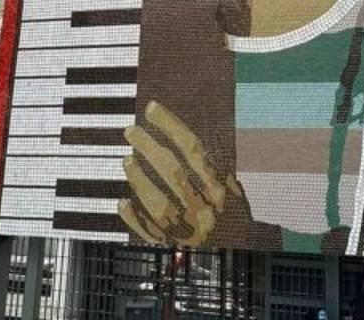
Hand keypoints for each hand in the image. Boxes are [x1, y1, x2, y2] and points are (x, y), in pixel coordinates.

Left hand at [118, 100, 245, 245]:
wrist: (240, 254)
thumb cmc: (232, 214)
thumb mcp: (231, 187)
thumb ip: (211, 166)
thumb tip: (181, 135)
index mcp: (221, 187)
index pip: (193, 149)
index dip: (171, 125)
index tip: (152, 109)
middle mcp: (206, 207)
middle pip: (172, 171)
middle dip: (149, 147)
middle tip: (131, 131)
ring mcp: (190, 229)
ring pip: (158, 202)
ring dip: (139, 179)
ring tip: (127, 160)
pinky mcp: (175, 247)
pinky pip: (149, 232)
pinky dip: (134, 217)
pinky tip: (123, 202)